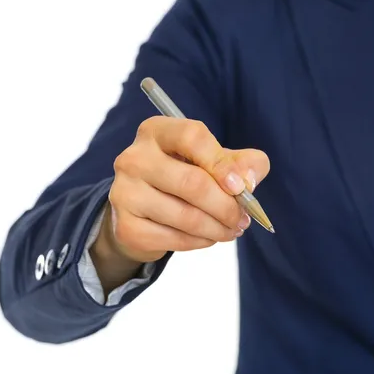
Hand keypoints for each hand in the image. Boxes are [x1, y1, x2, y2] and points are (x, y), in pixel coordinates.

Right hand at [90, 116, 269, 290]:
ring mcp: (126, 193)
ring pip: (187, 216)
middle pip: (192, 183)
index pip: (192, 137)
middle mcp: (134, 158)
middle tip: (242, 218)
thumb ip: (242, 163)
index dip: (221, 163)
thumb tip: (248, 181)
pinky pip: (176, 239)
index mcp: (157, 131)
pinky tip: (208, 237)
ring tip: (231, 229)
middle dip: (226, 206)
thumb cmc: (184, 176)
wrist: (143, 211)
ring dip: (218, 228)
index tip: (240, 187)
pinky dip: (201, 242)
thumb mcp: (214, 161)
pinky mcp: (127, 227)